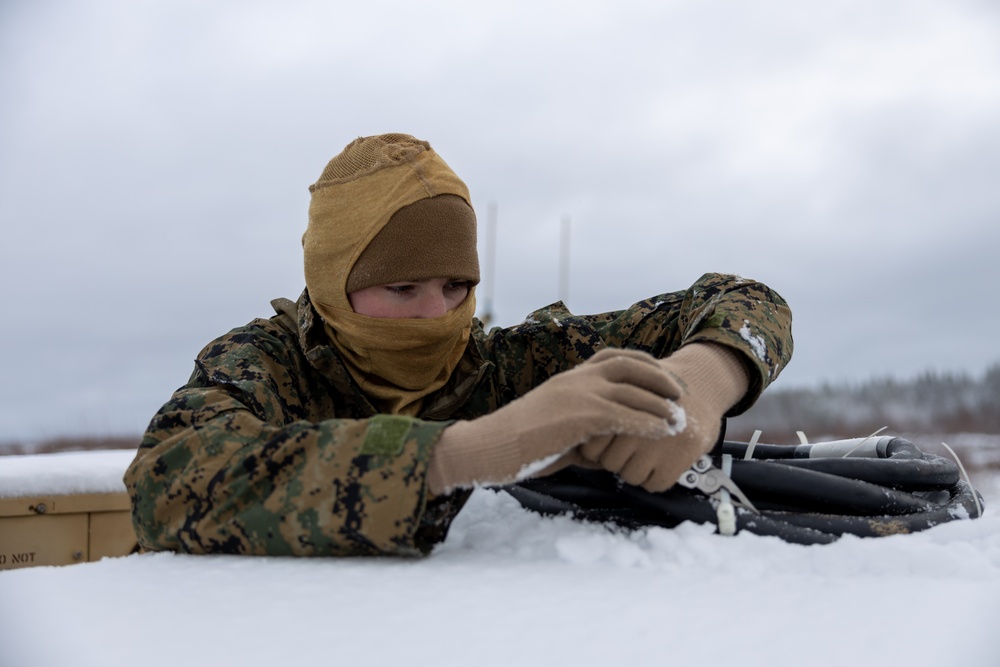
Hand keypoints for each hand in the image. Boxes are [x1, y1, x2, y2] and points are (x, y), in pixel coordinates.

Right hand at [427, 348, 682, 493]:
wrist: (487, 447)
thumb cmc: (516, 446)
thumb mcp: (556, 430)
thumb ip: (584, 433)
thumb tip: (607, 451)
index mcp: (569, 378)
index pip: (614, 357)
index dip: (644, 365)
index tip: (665, 379)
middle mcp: (576, 378)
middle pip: (631, 365)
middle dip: (661, 378)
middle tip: (682, 395)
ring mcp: (578, 393)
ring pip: (633, 389)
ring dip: (662, 403)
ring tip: (680, 417)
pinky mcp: (580, 415)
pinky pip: (625, 414)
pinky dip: (649, 421)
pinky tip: (664, 431)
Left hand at [578, 343, 748, 492]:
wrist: (702, 384)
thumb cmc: (656, 390)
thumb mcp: (627, 389)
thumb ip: (605, 410)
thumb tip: (581, 439)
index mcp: (617, 410)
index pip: (592, 447)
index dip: (600, 447)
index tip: (611, 441)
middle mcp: (633, 427)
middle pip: (608, 463)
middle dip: (617, 458)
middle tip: (632, 447)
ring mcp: (655, 445)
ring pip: (629, 475)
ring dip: (636, 470)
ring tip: (647, 454)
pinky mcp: (676, 461)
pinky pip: (654, 485)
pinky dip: (657, 478)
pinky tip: (662, 462)